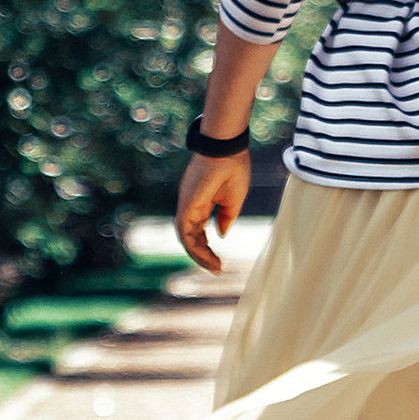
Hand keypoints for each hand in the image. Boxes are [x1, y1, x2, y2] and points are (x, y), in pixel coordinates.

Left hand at [176, 146, 249, 274]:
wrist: (227, 151)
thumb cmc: (233, 169)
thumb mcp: (233, 200)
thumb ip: (226, 218)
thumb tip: (221, 234)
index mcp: (201, 203)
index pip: (198, 231)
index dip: (207, 247)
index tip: (219, 261)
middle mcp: (191, 206)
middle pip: (191, 237)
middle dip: (203, 255)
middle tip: (217, 268)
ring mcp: (186, 205)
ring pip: (186, 238)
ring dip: (199, 255)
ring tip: (214, 266)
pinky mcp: (186, 205)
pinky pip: (185, 232)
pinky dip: (194, 247)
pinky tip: (208, 256)